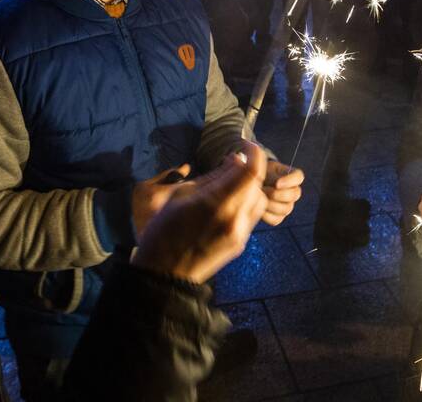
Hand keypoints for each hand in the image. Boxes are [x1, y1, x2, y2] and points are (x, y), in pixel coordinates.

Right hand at [130, 144, 267, 282]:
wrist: (163, 275)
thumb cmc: (163, 231)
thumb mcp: (181, 196)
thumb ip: (213, 177)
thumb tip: (237, 160)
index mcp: (217, 204)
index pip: (252, 172)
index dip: (255, 154)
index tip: (246, 146)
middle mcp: (235, 220)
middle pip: (257, 186)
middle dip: (248, 171)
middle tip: (231, 165)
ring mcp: (240, 235)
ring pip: (259, 201)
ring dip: (249, 188)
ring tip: (228, 185)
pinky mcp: (241, 244)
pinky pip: (252, 217)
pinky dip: (245, 204)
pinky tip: (227, 204)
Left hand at [261, 155, 303, 225]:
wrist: (249, 186)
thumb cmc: (255, 173)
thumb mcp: (259, 167)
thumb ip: (262, 166)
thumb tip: (254, 165)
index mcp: (290, 175)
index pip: (299, 177)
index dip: (290, 181)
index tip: (277, 183)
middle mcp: (292, 191)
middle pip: (295, 194)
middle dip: (279, 194)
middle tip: (264, 191)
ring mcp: (287, 205)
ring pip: (287, 208)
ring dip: (271, 205)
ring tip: (259, 199)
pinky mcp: (279, 216)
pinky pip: (277, 219)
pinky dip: (267, 215)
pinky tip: (258, 209)